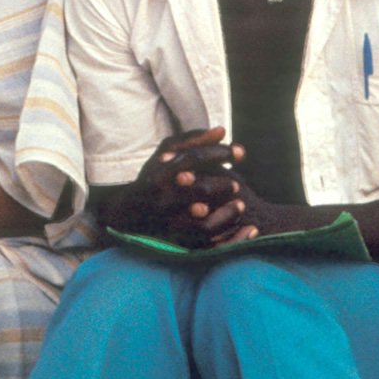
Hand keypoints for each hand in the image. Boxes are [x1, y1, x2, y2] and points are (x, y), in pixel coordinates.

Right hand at [111, 127, 241, 241]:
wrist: (128, 215)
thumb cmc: (153, 178)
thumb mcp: (164, 155)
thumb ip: (191, 141)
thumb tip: (222, 131)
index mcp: (158, 174)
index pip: (193, 158)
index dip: (220, 152)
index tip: (240, 152)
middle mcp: (161, 200)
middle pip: (200, 191)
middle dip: (223, 185)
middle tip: (237, 184)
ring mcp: (169, 225)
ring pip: (205, 224)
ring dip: (229, 215)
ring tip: (240, 205)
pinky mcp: (180, 245)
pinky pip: (211, 247)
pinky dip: (233, 241)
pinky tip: (250, 230)